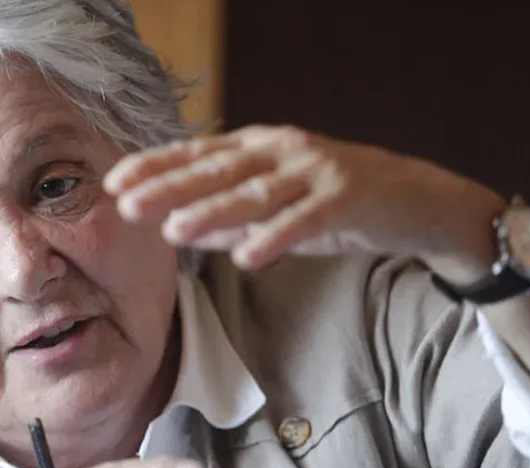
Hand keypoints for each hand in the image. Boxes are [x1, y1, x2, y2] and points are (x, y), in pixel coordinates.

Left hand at [104, 125, 505, 280]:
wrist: (415, 200)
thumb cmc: (334, 203)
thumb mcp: (275, 207)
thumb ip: (228, 218)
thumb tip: (175, 230)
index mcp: (259, 148)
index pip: (197, 155)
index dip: (155, 167)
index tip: (114, 184)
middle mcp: (282, 151)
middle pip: (217, 170)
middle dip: (169, 187)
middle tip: (127, 205)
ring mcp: (316, 170)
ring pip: (255, 192)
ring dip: (212, 212)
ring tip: (174, 231)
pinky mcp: (348, 196)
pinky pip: (306, 220)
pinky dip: (276, 237)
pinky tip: (247, 257)